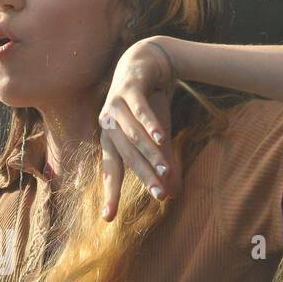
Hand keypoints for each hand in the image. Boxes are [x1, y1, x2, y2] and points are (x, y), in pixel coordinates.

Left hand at [98, 37, 181, 220]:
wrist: (147, 64)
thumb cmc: (148, 106)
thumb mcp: (157, 139)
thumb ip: (162, 165)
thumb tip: (174, 195)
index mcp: (110, 140)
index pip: (111, 171)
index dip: (111, 193)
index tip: (109, 218)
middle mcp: (108, 125)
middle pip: (126, 157)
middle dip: (144, 177)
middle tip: (159, 196)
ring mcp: (115, 106)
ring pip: (133, 136)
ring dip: (150, 153)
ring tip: (164, 169)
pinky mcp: (128, 89)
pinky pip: (140, 109)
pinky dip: (150, 123)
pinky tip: (161, 136)